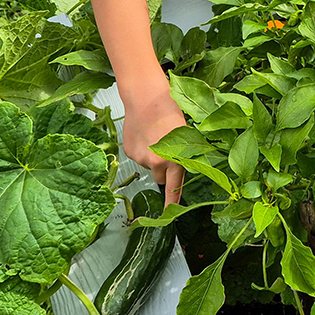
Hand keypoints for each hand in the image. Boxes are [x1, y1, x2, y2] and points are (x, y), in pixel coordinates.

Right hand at [120, 74, 186, 208]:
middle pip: (160, 179)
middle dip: (164, 171)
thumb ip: (184, 155)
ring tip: (156, 136)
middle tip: (167, 153)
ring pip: (149, 166)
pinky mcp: (129, 152)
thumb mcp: (186, 134)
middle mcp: (156, 163)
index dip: (172, 203)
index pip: (174, 188)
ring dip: (153, 158)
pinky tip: (145, 134)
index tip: (170, 216)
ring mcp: (140, 158)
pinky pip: (139, 157)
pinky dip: (142, 150)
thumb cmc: (170, 111)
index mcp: (174, 160)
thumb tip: (185, 166)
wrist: (146, 97)